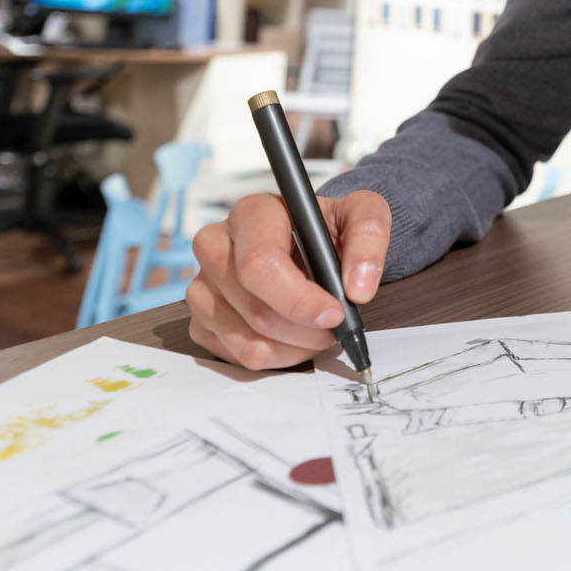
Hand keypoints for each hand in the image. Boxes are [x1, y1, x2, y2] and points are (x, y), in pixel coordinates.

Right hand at [187, 190, 390, 369]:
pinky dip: (278, 356)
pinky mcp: (201, 321)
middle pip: (256, 310)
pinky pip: (240, 357)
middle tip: (335, 325)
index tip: (335, 312)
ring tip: (317, 329)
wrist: (311, 243)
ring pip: (249, 341)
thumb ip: (369, 236)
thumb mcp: (362, 213)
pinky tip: (294, 335)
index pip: (259, 265)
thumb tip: (357, 287)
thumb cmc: (328, 228)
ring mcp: (203, 287)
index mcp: (250, 213)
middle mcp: (215, 247)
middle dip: (306, 329)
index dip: (299, 299)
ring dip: (296, 346)